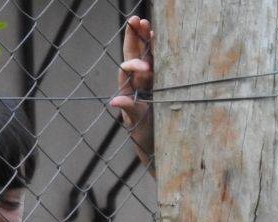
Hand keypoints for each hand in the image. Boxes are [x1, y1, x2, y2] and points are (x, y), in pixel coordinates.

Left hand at [109, 15, 154, 173]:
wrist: (157, 147)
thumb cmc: (145, 136)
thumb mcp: (138, 124)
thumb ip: (130, 110)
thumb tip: (115, 101)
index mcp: (129, 90)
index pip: (127, 71)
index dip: (133, 65)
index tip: (144, 68)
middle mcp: (137, 83)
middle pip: (133, 55)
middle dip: (134, 38)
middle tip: (136, 20)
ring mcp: (150, 81)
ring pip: (146, 55)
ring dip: (145, 39)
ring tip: (145, 22)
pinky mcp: (162, 83)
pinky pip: (159, 62)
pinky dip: (158, 49)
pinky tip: (157, 36)